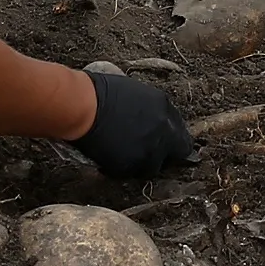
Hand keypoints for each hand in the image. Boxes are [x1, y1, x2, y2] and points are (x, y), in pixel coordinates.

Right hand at [73, 65, 196, 177]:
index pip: (180, 131)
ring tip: (125, 156)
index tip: (162, 140)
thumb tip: (148, 118)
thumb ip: (149, 109)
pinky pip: (131, 173)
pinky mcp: (131, 167)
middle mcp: (163, 132)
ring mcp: (149, 151)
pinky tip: (110, 160)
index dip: (170, 137)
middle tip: (150, 153)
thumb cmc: (100, 92)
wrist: (84, 108)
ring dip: (143, 163)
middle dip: (166, 154)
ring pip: (154, 167)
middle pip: (178, 152)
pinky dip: (123, 169)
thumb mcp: (135, 92)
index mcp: (164, 108)